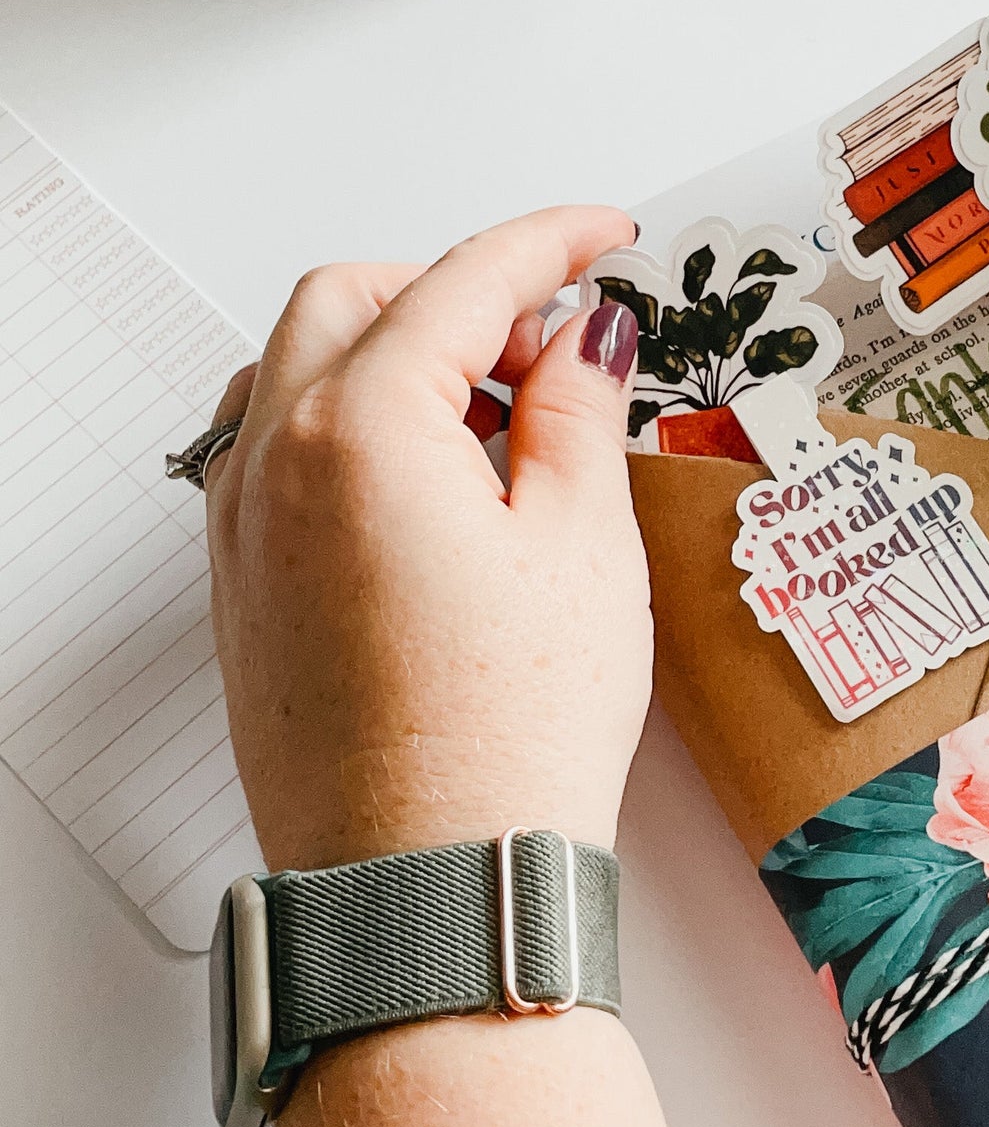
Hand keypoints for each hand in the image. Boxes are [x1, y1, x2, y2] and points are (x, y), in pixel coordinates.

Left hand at [202, 207, 649, 872]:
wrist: (434, 889)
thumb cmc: (507, 738)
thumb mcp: (584, 545)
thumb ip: (578, 412)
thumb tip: (582, 339)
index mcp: (361, 427)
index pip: (461, 281)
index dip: (550, 244)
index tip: (605, 238)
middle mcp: (275, 463)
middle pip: (352, 302)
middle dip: (454, 290)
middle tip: (556, 339)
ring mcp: (245, 530)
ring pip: (297, 372)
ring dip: (391, 353)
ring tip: (498, 416)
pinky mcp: (244, 592)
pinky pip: (276, 454)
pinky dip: (349, 427)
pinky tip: (434, 486)